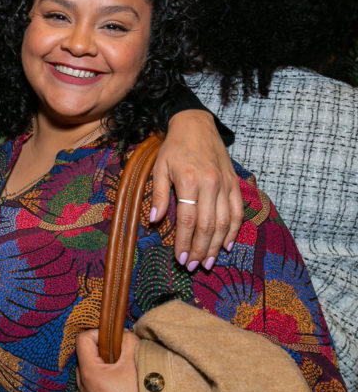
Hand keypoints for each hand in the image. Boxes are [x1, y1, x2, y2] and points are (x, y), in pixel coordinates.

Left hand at [76, 328, 139, 391]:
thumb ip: (129, 343)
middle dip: (104, 352)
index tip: (115, 340)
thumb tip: (126, 331)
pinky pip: (90, 387)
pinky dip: (101, 383)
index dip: (99, 333)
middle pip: (87, 355)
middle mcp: (81, 383)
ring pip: (90, 371)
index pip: (83, 338)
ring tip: (121, 376)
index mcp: (88, 371)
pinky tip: (117, 390)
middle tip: (121, 358)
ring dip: (103, 368)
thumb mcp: (133, 367)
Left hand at [152, 110, 242, 270]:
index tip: (180, 259)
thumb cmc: (174, 148)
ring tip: (209, 262)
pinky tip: (228, 245)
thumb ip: (159, 195)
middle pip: (208, 225)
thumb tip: (153, 221)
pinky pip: (238, 211)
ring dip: (218, 245)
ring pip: (225, 222)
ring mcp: (226, 184)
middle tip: (195, 267)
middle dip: (201, 250)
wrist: (196, 125)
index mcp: (189, 180)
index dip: (185, 243)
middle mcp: (211, 184)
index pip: (188, 220)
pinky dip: (234, 230)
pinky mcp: (234, 183)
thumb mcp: (159, 167)